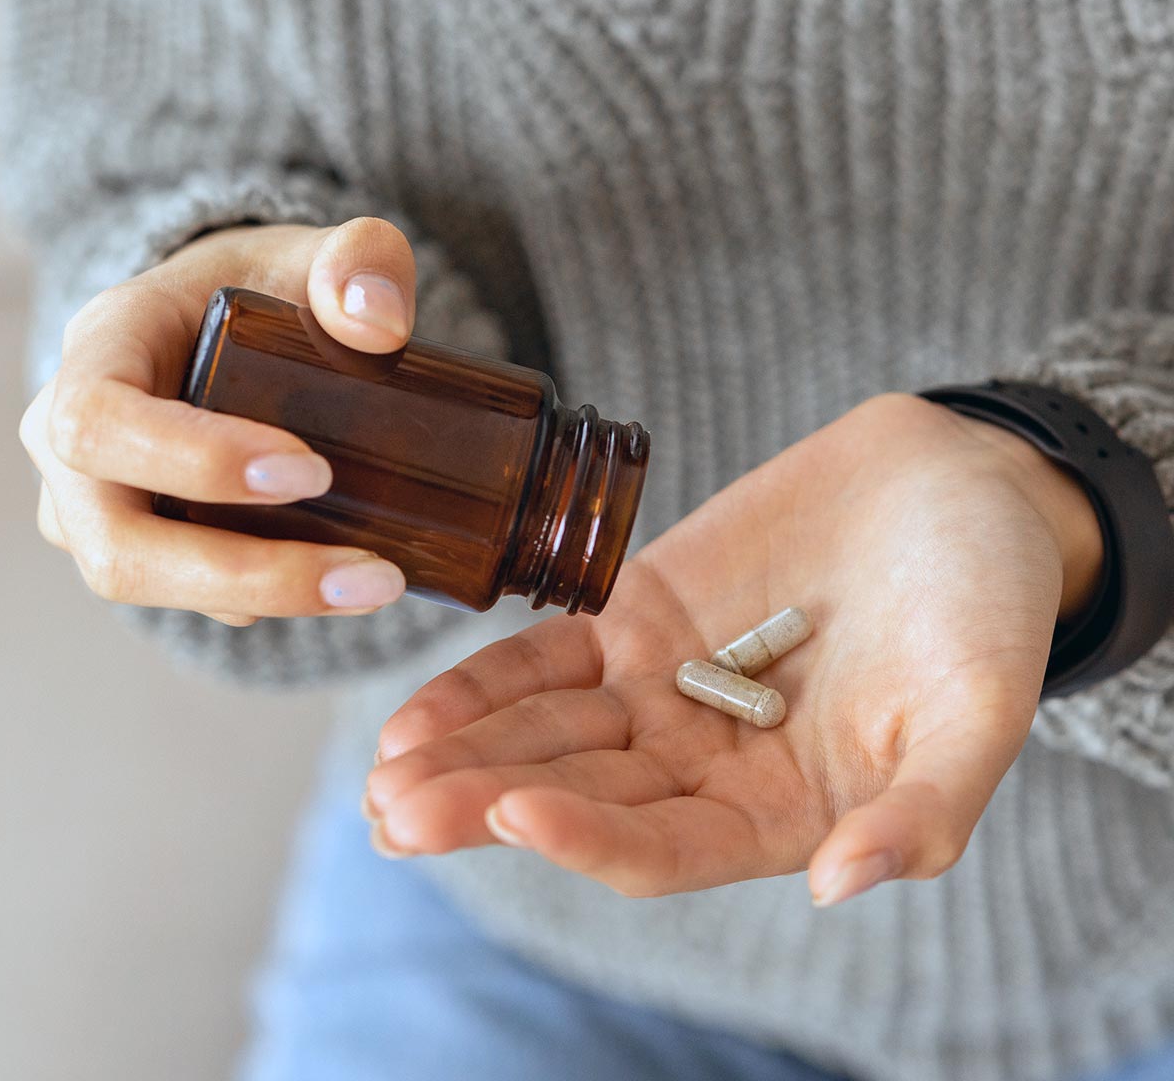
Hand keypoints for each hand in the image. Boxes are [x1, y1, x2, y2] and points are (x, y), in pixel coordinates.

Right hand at [18, 218, 417, 624]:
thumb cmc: (266, 284)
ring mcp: (97, 503)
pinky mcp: (143, 546)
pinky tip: (347, 581)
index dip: (195, 461)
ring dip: (266, 598)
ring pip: (149, 584)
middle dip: (244, 572)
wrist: (235, 325)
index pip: (101, 419)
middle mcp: (74, 440)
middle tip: (369, 573)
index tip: (311, 472)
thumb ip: (360, 262)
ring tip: (377, 585)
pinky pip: (190, 595)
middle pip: (118, 543)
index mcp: (104, 347)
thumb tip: (377, 323)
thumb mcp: (317, 252)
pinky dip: (269, 599)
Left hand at [364, 393, 1103, 901]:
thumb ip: (924, 807)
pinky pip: (547, 656)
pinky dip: (484, 681)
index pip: (666, 847)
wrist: (956, 489)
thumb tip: (846, 884)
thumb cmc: (988, 606)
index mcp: (784, 811)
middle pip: (582, 795)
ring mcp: (665, 687)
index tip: (513, 814)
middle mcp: (709, 762)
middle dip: (486, 804)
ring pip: (548, 732)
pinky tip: (414, 711)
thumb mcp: (982, 711)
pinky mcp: (638, 614)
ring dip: (465, 752)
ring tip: (383, 773)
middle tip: (396, 816)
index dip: (590, 838)